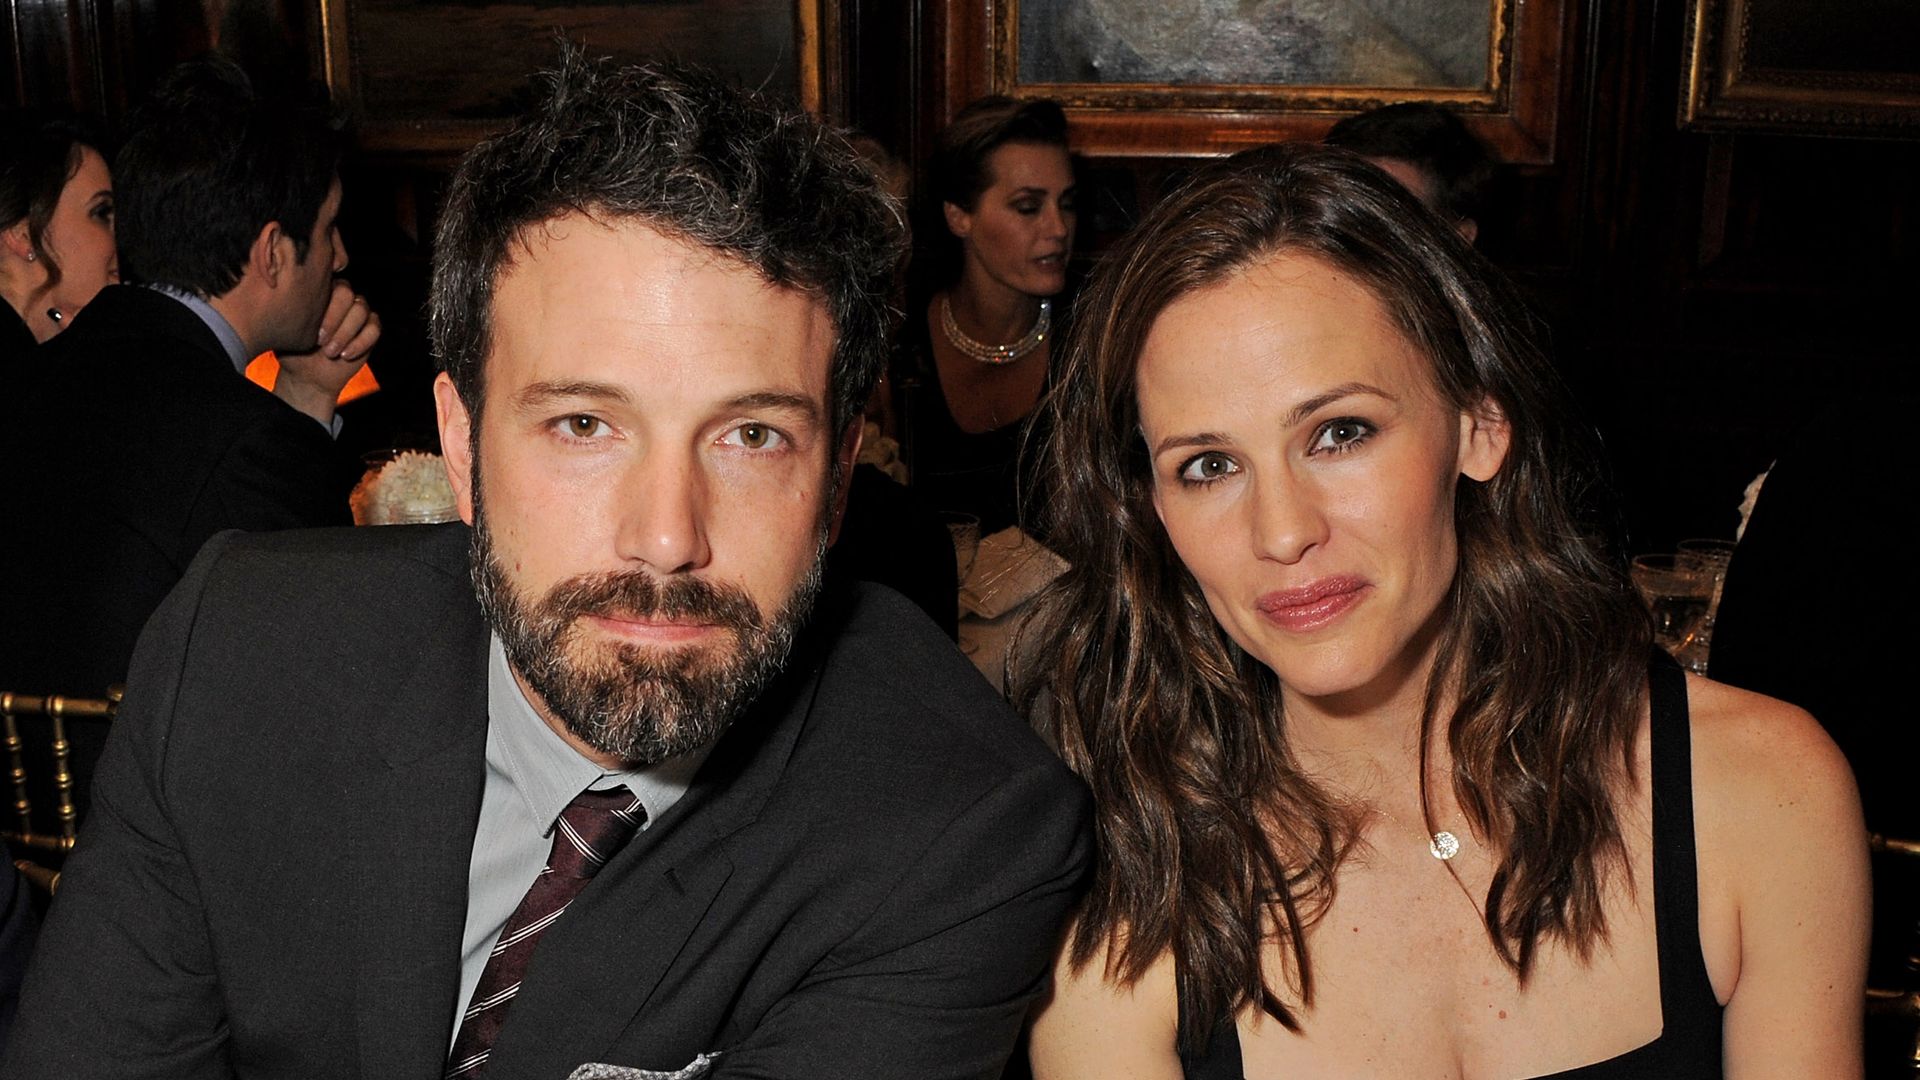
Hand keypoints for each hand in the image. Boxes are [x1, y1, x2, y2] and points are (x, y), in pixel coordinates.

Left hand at [275, 282, 380, 425]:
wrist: (308, 375)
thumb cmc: (293, 349)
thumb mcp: (284, 329)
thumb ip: (286, 311)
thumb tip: (282, 299)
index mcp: (318, 291)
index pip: (326, 276)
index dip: (324, 288)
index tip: (312, 309)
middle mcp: (340, 297)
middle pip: (346, 293)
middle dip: (333, 317)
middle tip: (319, 340)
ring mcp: (357, 312)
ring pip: (360, 310)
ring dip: (345, 333)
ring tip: (330, 352)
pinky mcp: (370, 329)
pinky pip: (373, 328)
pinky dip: (360, 342)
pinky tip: (345, 355)